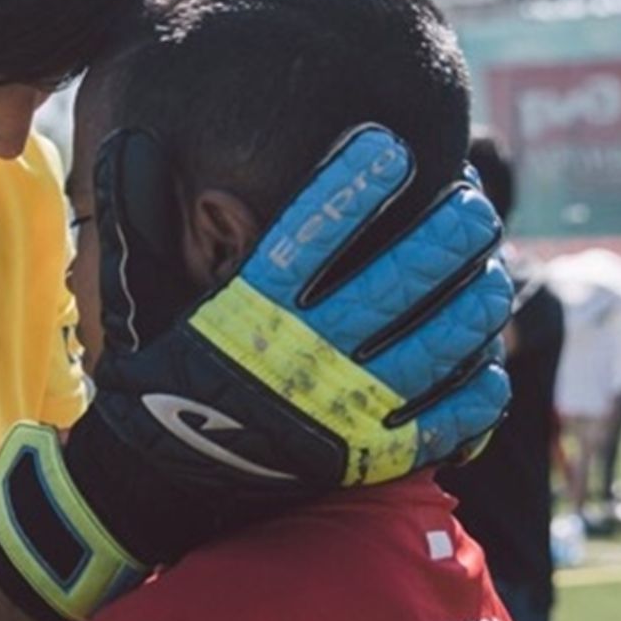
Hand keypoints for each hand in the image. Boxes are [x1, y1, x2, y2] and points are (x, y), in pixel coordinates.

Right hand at [0, 124, 511, 620]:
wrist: (155, 482)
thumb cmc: (158, 378)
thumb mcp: (139, 295)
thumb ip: (143, 218)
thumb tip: (128, 139)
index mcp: (250, 306)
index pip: (314, 228)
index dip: (357, 182)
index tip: (390, 147)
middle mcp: (302, 353)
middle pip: (398, 279)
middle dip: (447, 234)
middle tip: (473, 207)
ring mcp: (341, 408)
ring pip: (436, 343)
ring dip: (474, 302)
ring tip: (492, 273)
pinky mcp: (364, 458)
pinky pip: (443, 420)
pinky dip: (475, 390)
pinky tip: (489, 363)